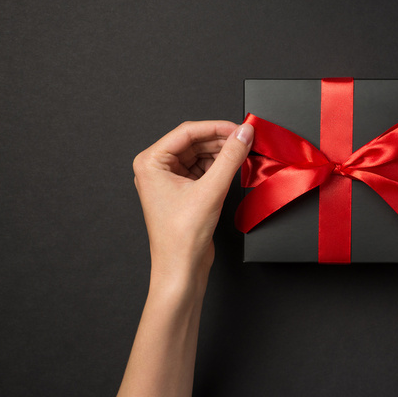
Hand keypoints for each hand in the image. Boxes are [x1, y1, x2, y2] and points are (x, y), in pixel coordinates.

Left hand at [132, 121, 252, 288]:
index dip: (216, 127)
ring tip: (244, 153)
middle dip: (221, 140)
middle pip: (195, 142)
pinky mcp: (183, 190)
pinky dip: (220, 167)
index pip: (187, 132)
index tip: (240, 128)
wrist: (181, 269)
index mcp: (151, 162)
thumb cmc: (181, 237)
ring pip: (201, 154)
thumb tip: (243, 134)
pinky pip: (204, 169)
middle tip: (246, 140)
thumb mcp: (211, 190)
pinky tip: (235, 167)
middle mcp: (157, 168)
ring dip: (222, 154)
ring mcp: (169, 179)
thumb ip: (230, 158)